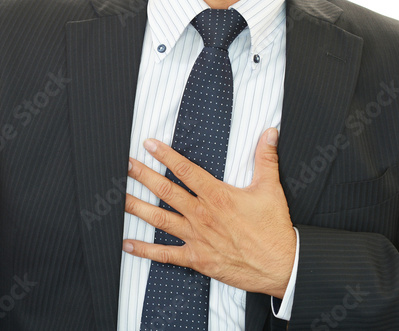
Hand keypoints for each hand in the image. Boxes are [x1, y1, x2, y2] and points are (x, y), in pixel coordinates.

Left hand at [122, 128, 296, 297]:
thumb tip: (270, 132)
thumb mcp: (271, 189)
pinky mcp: (197, 259)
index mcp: (217, 196)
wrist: (281, 266)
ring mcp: (197, 237)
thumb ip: (265, 158)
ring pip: (159, 219)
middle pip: (166, 192)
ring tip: (117, 198)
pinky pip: (165, 255)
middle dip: (142, 176)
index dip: (165, 155)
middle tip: (123, 165)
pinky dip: (144, 250)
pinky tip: (127, 244)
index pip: (186, 170)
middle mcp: (202, 215)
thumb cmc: (274, 228)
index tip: (148, 144)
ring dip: (136, 207)